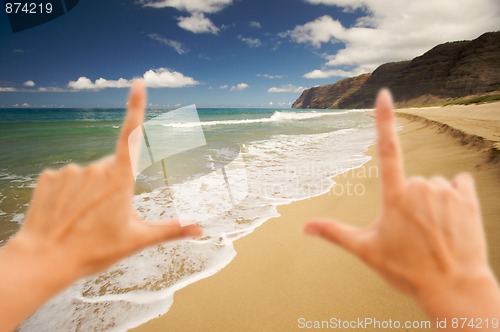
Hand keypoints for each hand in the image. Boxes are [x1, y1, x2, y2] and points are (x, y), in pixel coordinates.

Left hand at [0, 81, 201, 331]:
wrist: (45, 261)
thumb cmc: (95, 250)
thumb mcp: (137, 240)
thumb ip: (171, 230)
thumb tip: (200, 229)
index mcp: (120, 178)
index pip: (131, 135)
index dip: (136, 106)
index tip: (138, 82)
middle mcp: (95, 168)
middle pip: (110, 169)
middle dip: (111, 187)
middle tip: (103, 217)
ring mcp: (69, 171)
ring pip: (87, 175)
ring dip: (88, 191)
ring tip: (82, 219)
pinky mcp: (48, 177)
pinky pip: (64, 179)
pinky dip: (67, 193)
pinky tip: (64, 213)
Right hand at [304, 90, 499, 324]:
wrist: (454, 288)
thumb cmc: (406, 271)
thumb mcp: (366, 250)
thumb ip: (334, 232)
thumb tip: (303, 227)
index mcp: (394, 197)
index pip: (387, 149)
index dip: (383, 119)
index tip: (384, 93)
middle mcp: (420, 187)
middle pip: (410, 180)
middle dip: (408, 200)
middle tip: (411, 232)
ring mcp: (446, 192)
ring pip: (432, 185)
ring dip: (430, 202)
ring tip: (432, 231)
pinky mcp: (468, 198)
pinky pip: (458, 184)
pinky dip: (454, 197)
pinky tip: (451, 221)